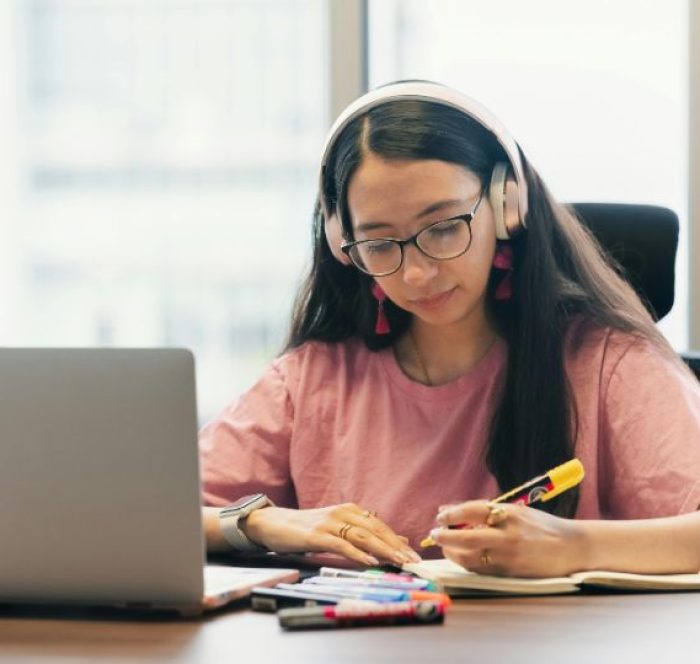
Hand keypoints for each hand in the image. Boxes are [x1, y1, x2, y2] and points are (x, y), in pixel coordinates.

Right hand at [241, 503, 420, 566]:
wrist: (275, 524)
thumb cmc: (308, 529)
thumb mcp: (339, 528)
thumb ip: (365, 534)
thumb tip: (398, 540)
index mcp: (350, 510)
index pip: (380, 526)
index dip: (398, 540)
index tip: (414, 555)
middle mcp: (343, 513)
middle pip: (375, 530)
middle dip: (396, 546)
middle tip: (413, 561)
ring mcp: (329, 523)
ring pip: (362, 537)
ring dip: (383, 550)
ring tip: (399, 561)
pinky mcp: (316, 535)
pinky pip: (341, 545)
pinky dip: (357, 553)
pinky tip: (370, 562)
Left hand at [429, 500, 586, 577]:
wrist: (571, 549)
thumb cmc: (540, 526)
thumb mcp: (516, 512)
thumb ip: (486, 512)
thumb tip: (451, 511)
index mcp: (511, 515)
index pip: (474, 510)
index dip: (453, 513)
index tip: (440, 516)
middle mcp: (509, 536)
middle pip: (468, 537)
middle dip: (446, 537)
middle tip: (433, 534)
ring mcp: (510, 557)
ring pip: (471, 558)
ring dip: (453, 553)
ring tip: (445, 547)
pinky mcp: (511, 574)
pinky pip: (481, 569)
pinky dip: (467, 563)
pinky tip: (461, 557)